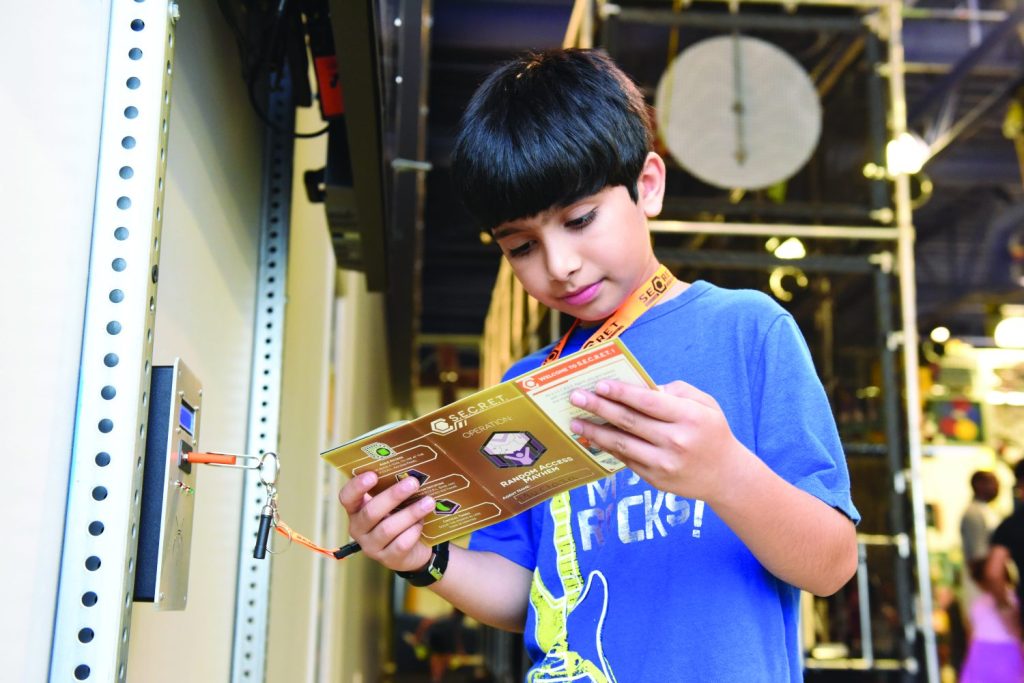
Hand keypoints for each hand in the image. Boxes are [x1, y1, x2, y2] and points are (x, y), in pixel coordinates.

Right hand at [338, 471, 435, 571]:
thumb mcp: (393, 503)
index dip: (357, 486)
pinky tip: (422, 523)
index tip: (373, 475)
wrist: (414, 549)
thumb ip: (393, 488)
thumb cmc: (400, 517)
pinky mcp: (388, 559)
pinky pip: (400, 544)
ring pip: (388, 529)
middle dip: (393, 496)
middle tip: (413, 482)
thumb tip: (410, 471)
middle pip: (371, 512)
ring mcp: (371, 547)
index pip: (347, 497)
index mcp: (356, 510)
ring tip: (428, 502)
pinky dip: (413, 531)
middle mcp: (359, 529)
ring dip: (410, 513)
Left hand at [568, 379, 747, 501]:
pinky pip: (626, 459)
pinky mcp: (656, 479)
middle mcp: (676, 441)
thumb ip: (675, 392)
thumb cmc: (712, 431)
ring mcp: (664, 463)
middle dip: (598, 407)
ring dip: (595, 431)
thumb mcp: (705, 404)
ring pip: (621, 444)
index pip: (648, 402)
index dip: (621, 393)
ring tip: (574, 422)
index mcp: (690, 417)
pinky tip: (593, 437)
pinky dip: (608, 447)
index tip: (598, 385)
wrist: (726, 476)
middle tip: (575, 397)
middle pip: (629, 421)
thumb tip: (639, 388)